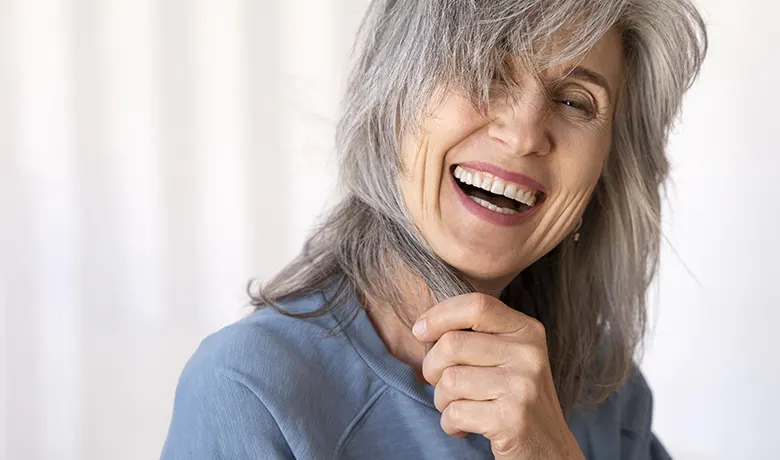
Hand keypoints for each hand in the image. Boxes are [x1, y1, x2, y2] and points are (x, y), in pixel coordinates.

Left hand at [412, 293, 584, 459]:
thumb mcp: (508, 357)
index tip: (420, 331)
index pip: (476, 305)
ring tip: (458, 408)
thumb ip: (477, 335)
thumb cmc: (514, 399)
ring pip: (449, 380)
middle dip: (432, 368)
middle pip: (452, 344)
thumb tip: (423, 325)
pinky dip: (449, 424)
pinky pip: (454, 412)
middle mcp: (529, 354)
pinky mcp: (511, 419)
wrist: (548, 449)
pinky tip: (464, 427)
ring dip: (441, 401)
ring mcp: (522, 386)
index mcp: (527, 331)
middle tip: (442, 385)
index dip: (439, 315)